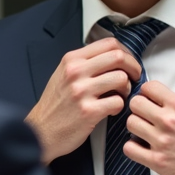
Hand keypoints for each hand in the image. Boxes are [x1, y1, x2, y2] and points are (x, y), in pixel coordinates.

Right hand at [26, 38, 142, 163]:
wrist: (40, 131)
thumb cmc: (55, 105)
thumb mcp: (63, 74)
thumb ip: (85, 63)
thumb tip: (113, 56)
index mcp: (71, 60)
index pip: (109, 43)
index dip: (126, 52)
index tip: (128, 63)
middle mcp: (75, 72)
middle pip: (118, 57)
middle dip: (133, 67)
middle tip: (134, 77)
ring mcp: (81, 91)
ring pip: (121, 79)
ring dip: (127, 88)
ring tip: (119, 96)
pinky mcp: (88, 111)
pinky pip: (118, 102)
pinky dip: (120, 107)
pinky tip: (112, 110)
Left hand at [124, 81, 174, 174]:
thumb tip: (161, 103)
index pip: (149, 88)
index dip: (147, 93)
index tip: (149, 99)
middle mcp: (169, 121)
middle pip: (135, 104)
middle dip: (139, 109)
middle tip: (145, 117)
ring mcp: (161, 141)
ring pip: (130, 124)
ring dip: (136, 128)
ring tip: (145, 133)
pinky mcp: (157, 161)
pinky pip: (129, 149)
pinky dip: (133, 148)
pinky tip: (143, 148)